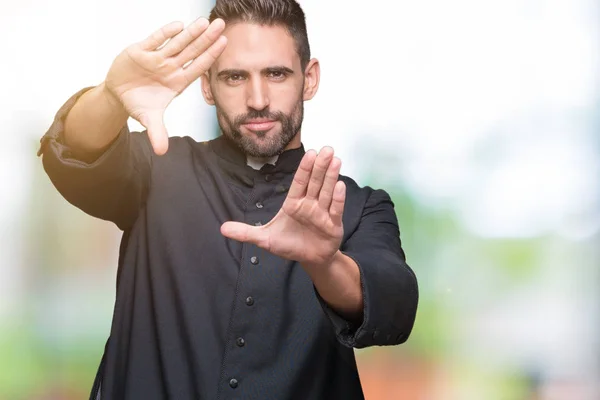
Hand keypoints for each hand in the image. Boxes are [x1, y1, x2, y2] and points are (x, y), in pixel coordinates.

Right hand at [104, 18, 227, 154]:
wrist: (118, 93)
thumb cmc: (139, 103)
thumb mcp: (148, 119)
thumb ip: (157, 133)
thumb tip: (161, 152)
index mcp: (176, 82)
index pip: (198, 67)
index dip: (210, 56)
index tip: (224, 44)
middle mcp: (170, 67)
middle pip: (192, 51)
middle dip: (206, 39)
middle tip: (221, 25)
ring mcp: (156, 58)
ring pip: (176, 43)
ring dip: (190, 33)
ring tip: (205, 22)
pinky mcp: (140, 51)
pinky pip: (155, 40)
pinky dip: (165, 33)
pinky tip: (178, 25)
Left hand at [221, 147, 345, 267]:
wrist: (309, 260)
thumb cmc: (289, 245)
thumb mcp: (265, 239)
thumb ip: (246, 233)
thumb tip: (222, 228)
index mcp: (294, 203)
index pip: (299, 182)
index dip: (304, 168)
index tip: (310, 152)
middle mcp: (309, 204)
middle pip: (315, 182)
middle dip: (320, 166)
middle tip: (327, 149)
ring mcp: (322, 213)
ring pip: (326, 191)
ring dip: (331, 176)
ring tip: (336, 160)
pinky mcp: (333, 224)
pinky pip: (335, 209)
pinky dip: (338, 198)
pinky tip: (340, 185)